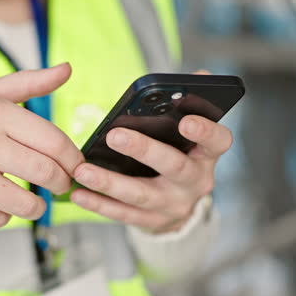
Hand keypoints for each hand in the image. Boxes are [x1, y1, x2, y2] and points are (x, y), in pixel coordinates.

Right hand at [0, 63, 84, 228]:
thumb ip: (26, 83)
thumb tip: (67, 69)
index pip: (54, 141)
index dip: (72, 159)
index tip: (72, 167)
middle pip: (46, 174)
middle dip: (59, 184)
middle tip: (56, 185)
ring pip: (27, 205)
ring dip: (33, 205)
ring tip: (24, 195)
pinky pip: (0, 220)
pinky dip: (1, 214)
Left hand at [71, 109, 231, 233]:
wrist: (180, 204)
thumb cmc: (180, 154)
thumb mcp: (190, 134)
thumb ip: (190, 104)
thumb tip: (200, 74)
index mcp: (206, 154)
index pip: (217, 141)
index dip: (205, 131)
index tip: (186, 120)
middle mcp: (195, 181)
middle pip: (173, 166)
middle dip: (144, 150)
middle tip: (115, 136)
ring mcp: (174, 204)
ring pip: (141, 194)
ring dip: (109, 182)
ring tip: (82, 170)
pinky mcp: (151, 221)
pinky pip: (123, 214)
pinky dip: (99, 204)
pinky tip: (78, 194)